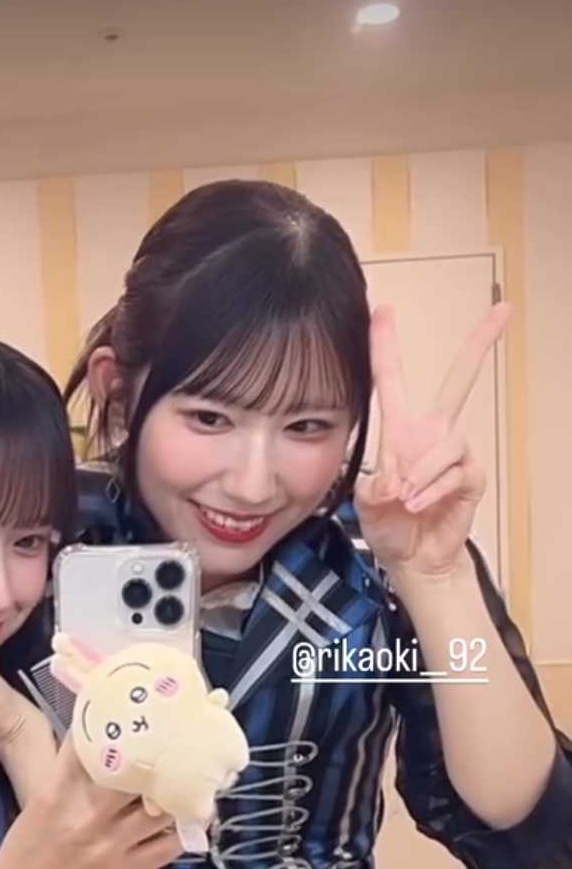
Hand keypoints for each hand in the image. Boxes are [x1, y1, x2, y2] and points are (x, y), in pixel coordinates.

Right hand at [0, 733, 182, 868]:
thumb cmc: (25, 848)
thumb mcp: (38, 803)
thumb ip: (66, 774)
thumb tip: (95, 740)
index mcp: (56, 796)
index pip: (86, 749)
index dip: (110, 725)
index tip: (131, 706)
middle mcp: (85, 818)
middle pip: (132, 776)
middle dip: (155, 753)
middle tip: (176, 733)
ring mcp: (108, 846)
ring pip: (157, 810)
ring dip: (179, 791)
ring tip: (195, 771)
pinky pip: (166, 847)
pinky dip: (184, 829)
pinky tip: (195, 814)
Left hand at [354, 302, 508, 581]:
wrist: (411, 558)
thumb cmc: (388, 523)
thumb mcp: (365, 502)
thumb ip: (373, 485)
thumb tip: (397, 478)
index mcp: (400, 429)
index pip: (392, 381)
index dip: (386, 346)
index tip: (384, 310)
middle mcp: (431, 433)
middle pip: (459, 380)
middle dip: (480, 344)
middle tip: (503, 310)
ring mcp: (454, 454)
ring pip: (446, 443)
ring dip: (421, 473)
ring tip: (404, 498)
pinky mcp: (471, 476)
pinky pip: (455, 472)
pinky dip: (433, 490)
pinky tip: (416, 505)